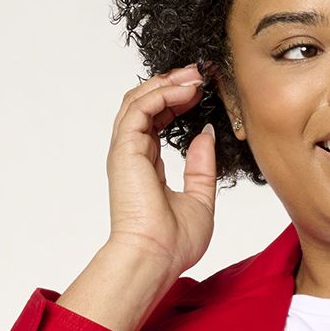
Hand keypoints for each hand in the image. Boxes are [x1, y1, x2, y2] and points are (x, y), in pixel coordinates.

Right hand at [105, 62, 217, 282]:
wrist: (155, 257)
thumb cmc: (173, 242)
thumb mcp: (201, 198)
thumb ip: (202, 166)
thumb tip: (205, 134)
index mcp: (147, 166)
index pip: (157, 120)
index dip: (177, 101)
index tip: (201, 91)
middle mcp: (133, 154)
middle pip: (145, 104)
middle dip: (172, 83)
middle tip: (199, 73)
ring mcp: (125, 150)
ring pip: (139, 100)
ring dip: (167, 82)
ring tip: (194, 75)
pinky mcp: (124, 148)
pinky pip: (140, 107)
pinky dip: (162, 93)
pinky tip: (186, 90)